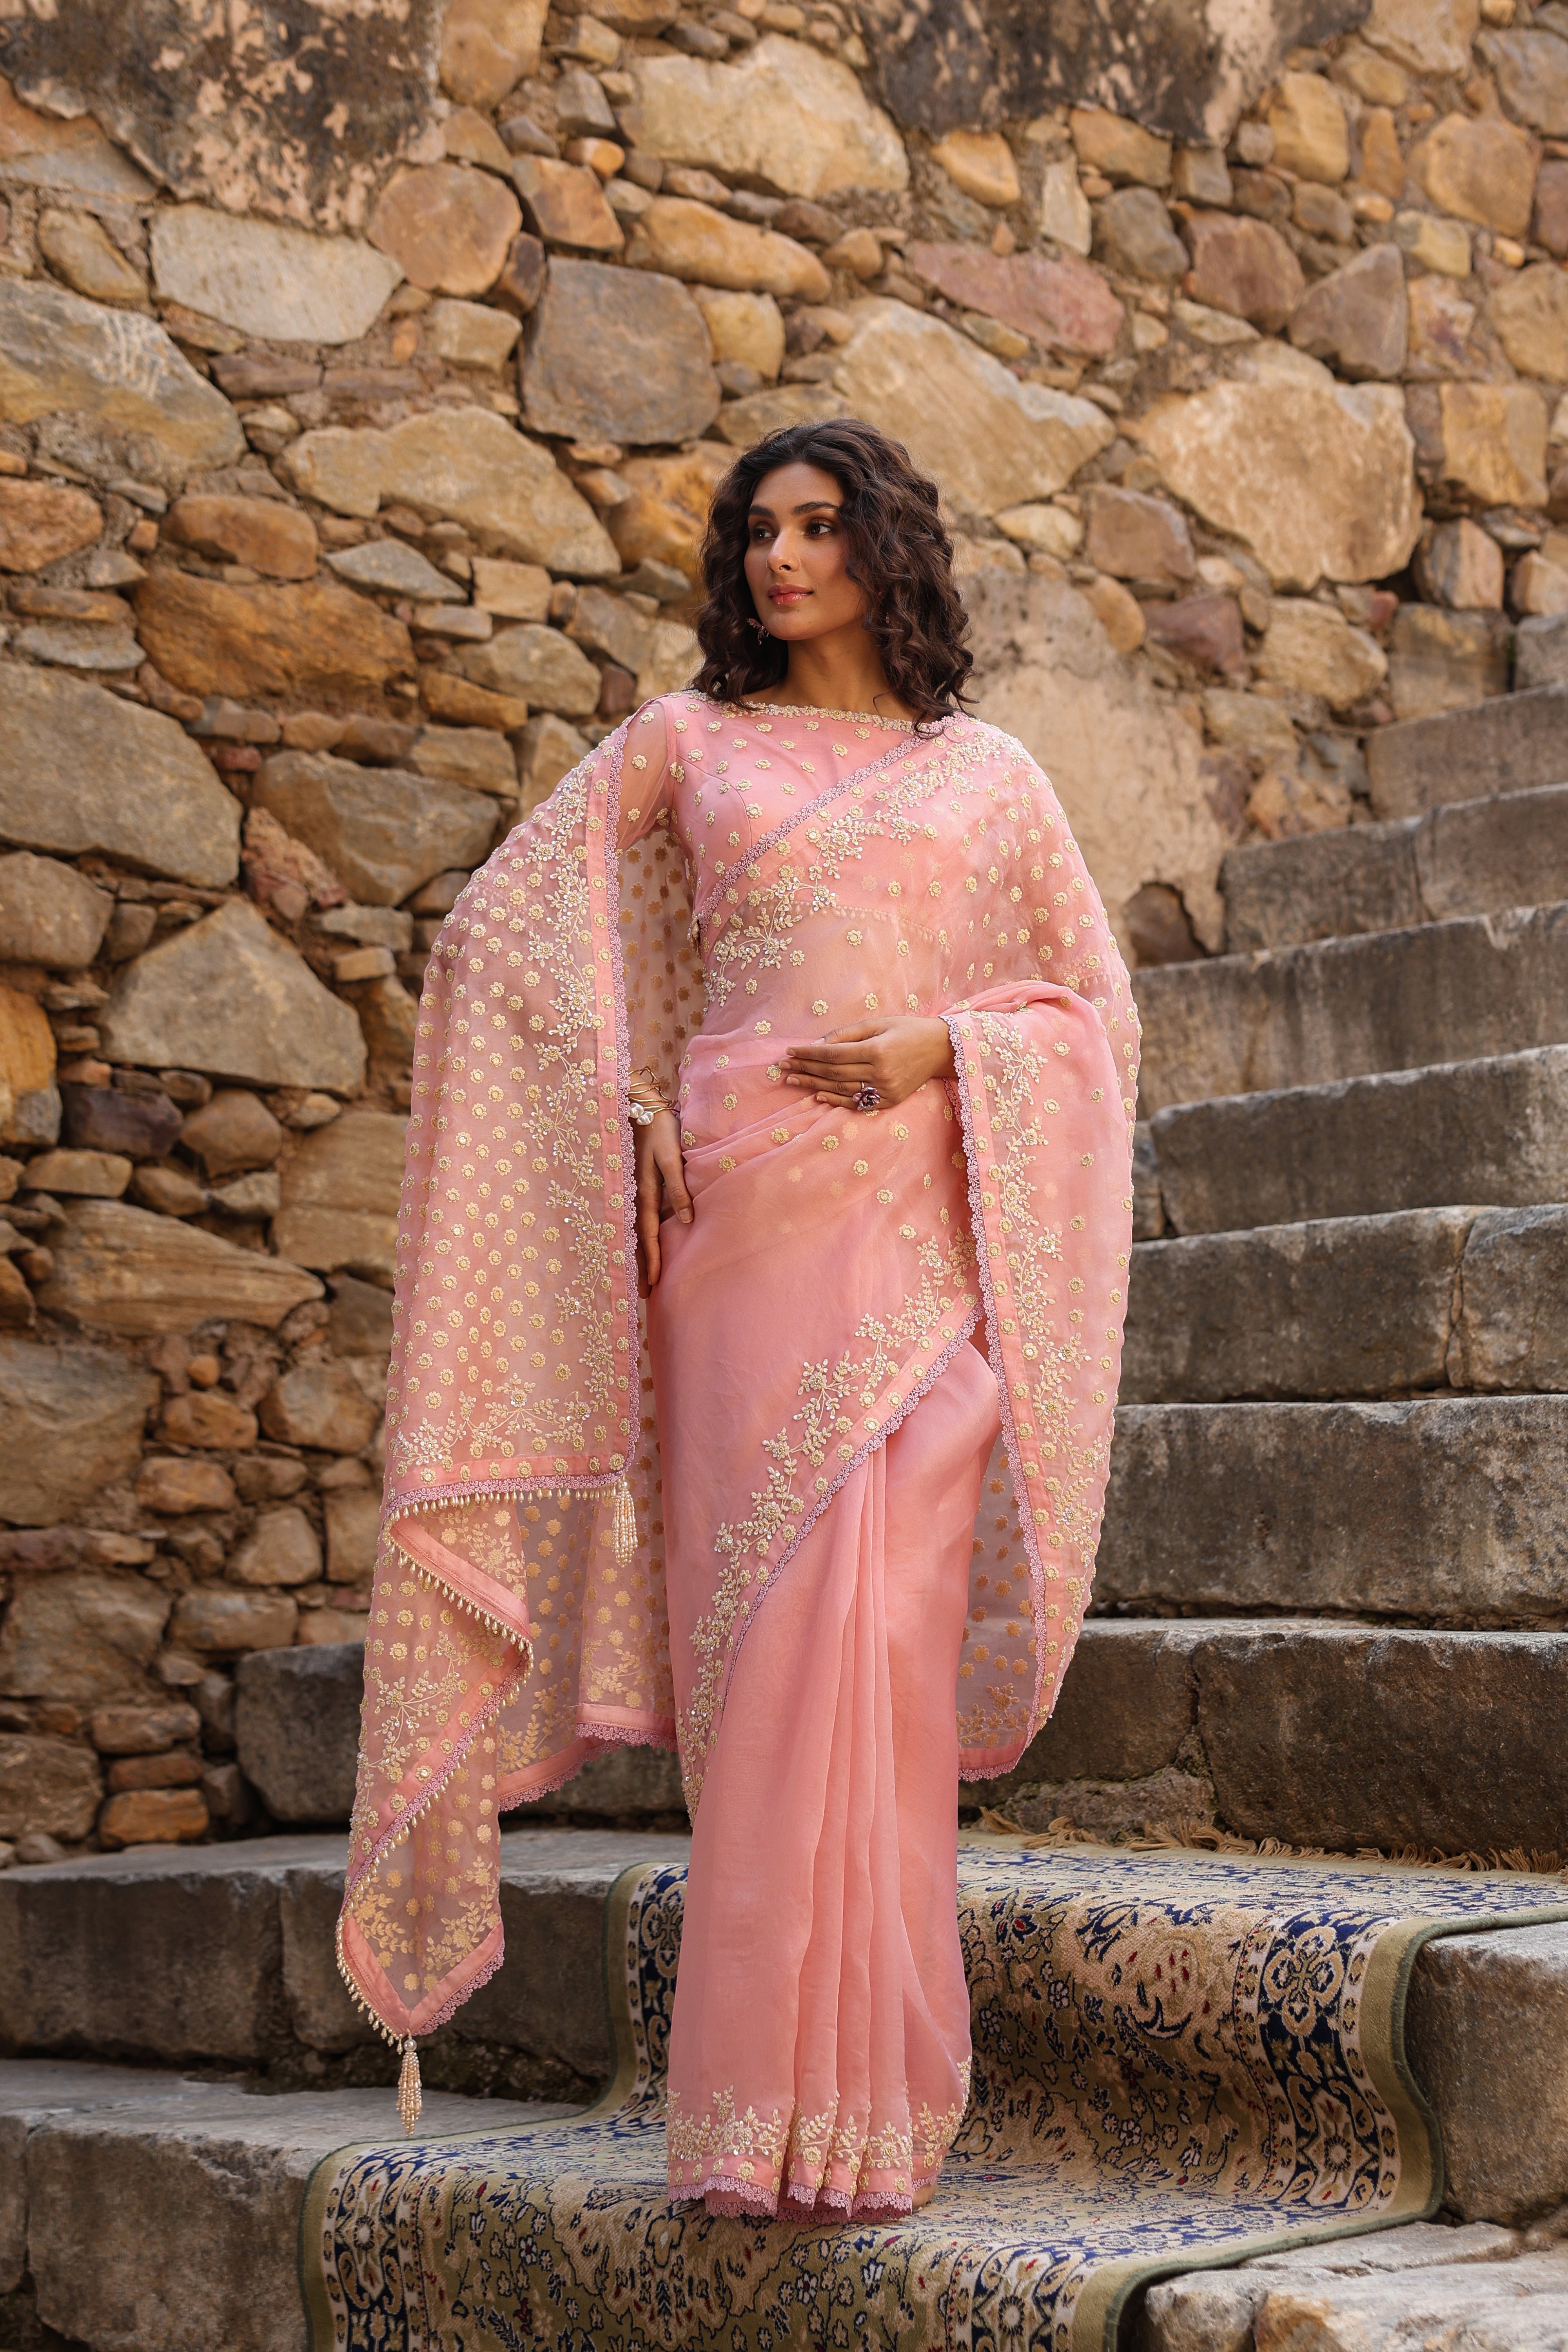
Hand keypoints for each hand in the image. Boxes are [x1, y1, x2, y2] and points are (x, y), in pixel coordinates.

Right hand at [634, 1108, 691, 1291]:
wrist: (638, 1107)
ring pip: (634, 1231)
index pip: (649, 1235)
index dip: (651, 1259)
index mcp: (645, 1193)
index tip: (651, 1283)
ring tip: (638, 1278)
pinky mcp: (636, 1185)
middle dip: (639, 1266)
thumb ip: (677, 1188)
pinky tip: (637, 1246)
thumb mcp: (671, 1158)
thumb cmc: (660, 1131)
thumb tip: (686, 1219)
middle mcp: (636, 1197)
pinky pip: (636, 1218)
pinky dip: (637, 1237)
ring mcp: (634, 1192)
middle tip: (640, 1294)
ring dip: (636, 1255)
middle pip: (637, 1239)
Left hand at [779, 1016, 954, 1110]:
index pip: (833, 1055)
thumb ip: (847, 1034)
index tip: (790, 1051)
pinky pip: (857, 1102)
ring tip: (792, 1080)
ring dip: (814, 1085)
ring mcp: (885, 1090)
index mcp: (877, 1050)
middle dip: (805, 1069)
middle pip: (833, 1074)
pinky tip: (818, 1096)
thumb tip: (818, 1045)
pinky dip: (836, 1100)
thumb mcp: (878, 1023)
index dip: (809, 1054)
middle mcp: (881, 1073)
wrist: (939, 1049)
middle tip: (783, 1067)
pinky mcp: (889, 1101)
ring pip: (842, 1089)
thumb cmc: (907, 1029)